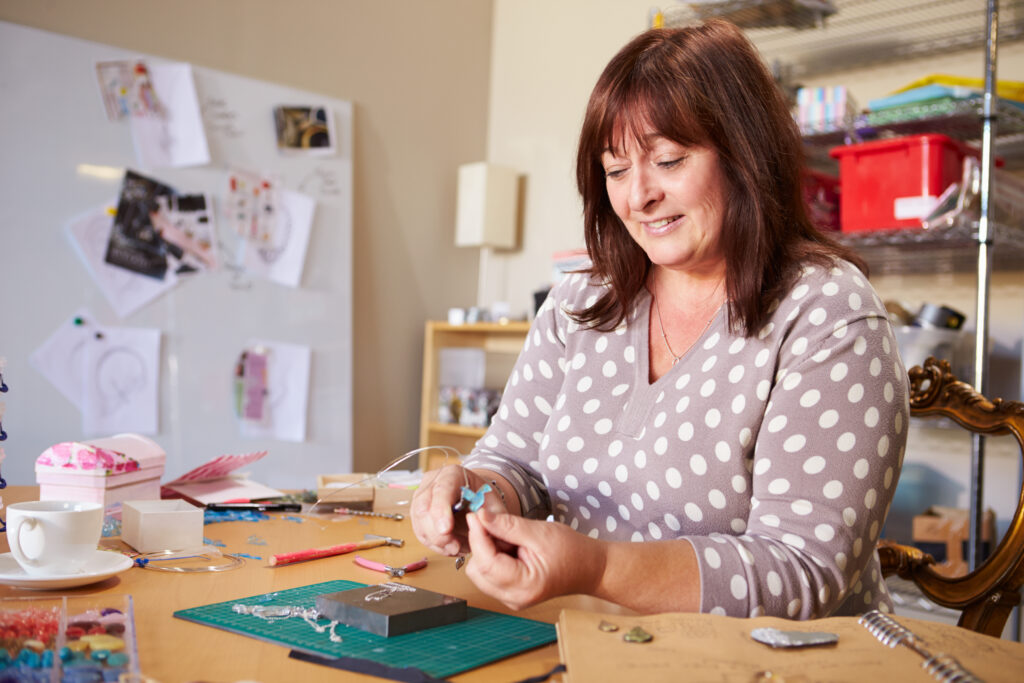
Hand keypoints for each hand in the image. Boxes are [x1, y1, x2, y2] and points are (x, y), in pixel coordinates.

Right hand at [410, 465, 506, 556]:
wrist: (475, 499)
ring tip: (457, 548)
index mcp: (452, 474)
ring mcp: (422, 498)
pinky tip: (450, 548)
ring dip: (437, 542)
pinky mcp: (418, 514)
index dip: (441, 510)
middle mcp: (432, 483)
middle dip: (437, 533)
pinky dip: (435, 545)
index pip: (441, 490)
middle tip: (455, 547)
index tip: (446, 530)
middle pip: (424, 508)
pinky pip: (420, 533)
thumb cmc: (483, 499)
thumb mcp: (495, 504)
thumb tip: (485, 522)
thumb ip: (495, 514)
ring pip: (419, 523)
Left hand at [464, 507, 605, 609]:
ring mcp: (510, 598)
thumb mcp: (539, 532)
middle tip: (501, 528)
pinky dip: (494, 558)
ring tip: (512, 541)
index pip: (486, 562)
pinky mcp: (509, 593)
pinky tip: (512, 549)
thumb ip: (507, 526)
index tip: (475, 514)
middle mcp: (513, 598)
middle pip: (478, 570)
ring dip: (488, 551)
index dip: (477, 536)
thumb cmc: (572, 551)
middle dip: (482, 545)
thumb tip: (480, 517)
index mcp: (524, 586)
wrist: (589, 568)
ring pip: (480, 572)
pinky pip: (489, 575)